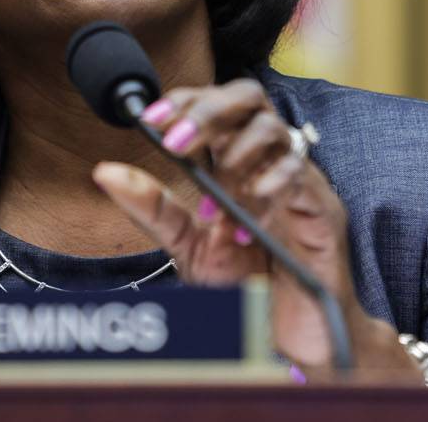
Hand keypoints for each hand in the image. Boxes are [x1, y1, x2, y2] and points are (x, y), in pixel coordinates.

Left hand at [92, 79, 400, 376]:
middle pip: (249, 96)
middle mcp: (269, 160)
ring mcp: (299, 180)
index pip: (216, 103)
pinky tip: (243, 224)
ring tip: (216, 200)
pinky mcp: (322, 208)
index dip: (185, 101)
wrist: (286, 331)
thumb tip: (105, 171)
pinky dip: (266, 191)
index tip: (152, 119)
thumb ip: (152, 207)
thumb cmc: (245, 284)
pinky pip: (299, 177)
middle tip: (178, 144)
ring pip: (274, 129)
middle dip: (209, 112)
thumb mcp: (186, 245)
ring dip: (235, 156)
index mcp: (238, 160)